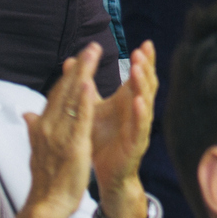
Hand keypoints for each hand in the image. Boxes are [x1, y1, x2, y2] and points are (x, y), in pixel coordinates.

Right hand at [19, 43, 100, 217]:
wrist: (46, 204)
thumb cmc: (46, 179)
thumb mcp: (38, 149)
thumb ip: (34, 129)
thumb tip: (27, 114)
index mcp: (43, 126)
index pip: (56, 94)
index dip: (69, 74)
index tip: (80, 57)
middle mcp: (48, 126)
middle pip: (64, 90)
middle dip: (79, 66)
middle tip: (92, 46)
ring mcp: (58, 135)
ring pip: (70, 98)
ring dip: (82, 74)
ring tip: (93, 54)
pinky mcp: (71, 145)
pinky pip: (77, 119)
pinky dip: (82, 101)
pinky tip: (88, 84)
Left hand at [91, 40, 156, 217]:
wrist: (104, 174)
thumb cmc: (101, 140)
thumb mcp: (90, 108)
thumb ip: (84, 86)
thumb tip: (69, 62)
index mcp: (127, 102)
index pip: (139, 77)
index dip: (144, 61)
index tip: (144, 43)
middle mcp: (137, 112)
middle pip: (146, 85)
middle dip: (146, 67)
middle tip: (142, 50)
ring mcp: (138, 128)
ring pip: (146, 102)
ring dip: (143, 85)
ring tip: (138, 69)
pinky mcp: (135, 144)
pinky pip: (140, 127)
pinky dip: (140, 113)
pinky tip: (139, 101)